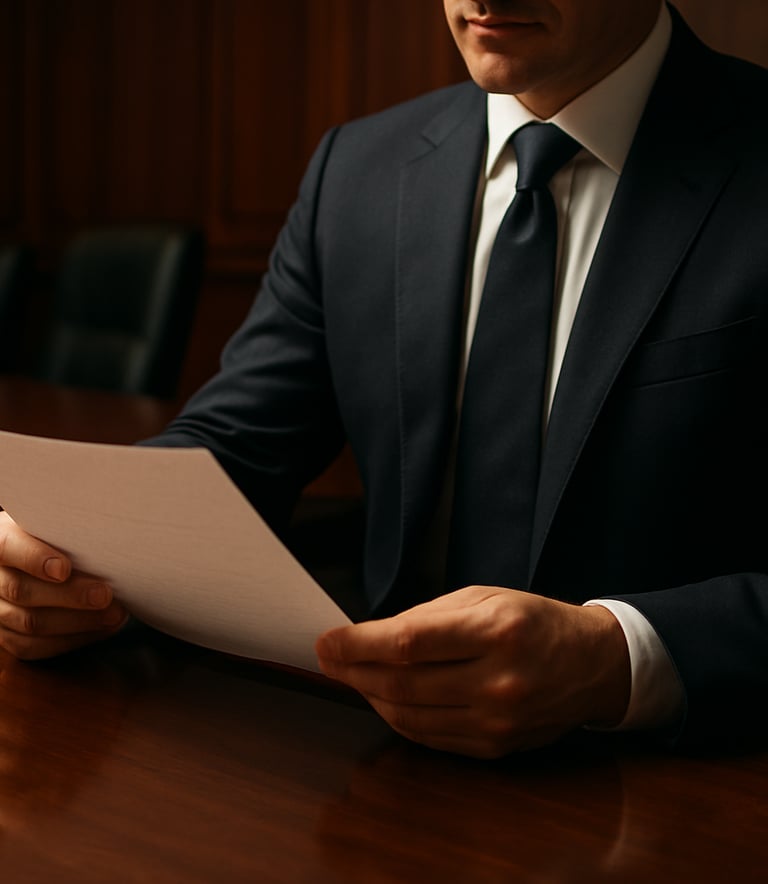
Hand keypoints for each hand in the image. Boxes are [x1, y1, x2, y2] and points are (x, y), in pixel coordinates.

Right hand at [0, 511, 127, 659]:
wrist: (39, 556)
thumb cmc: (55, 535)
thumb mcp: (55, 522)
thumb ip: (69, 527)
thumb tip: (108, 535)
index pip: (8, 547)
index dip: (35, 558)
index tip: (64, 569)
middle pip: (22, 590)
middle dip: (70, 596)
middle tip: (105, 595)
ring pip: (30, 624)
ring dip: (78, 622)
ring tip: (114, 614)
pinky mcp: (7, 636)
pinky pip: (34, 647)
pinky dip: (73, 639)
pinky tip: (102, 628)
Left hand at [316, 586, 629, 757]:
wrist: (593, 665)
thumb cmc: (533, 621)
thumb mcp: (485, 597)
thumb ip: (428, 616)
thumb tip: (371, 636)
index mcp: (496, 631)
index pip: (409, 643)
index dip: (359, 645)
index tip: (328, 641)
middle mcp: (498, 680)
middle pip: (402, 684)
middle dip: (354, 672)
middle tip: (328, 660)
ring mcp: (498, 720)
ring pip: (410, 716)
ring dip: (370, 697)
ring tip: (353, 677)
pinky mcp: (496, 746)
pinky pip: (430, 738)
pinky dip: (399, 718)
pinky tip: (385, 699)